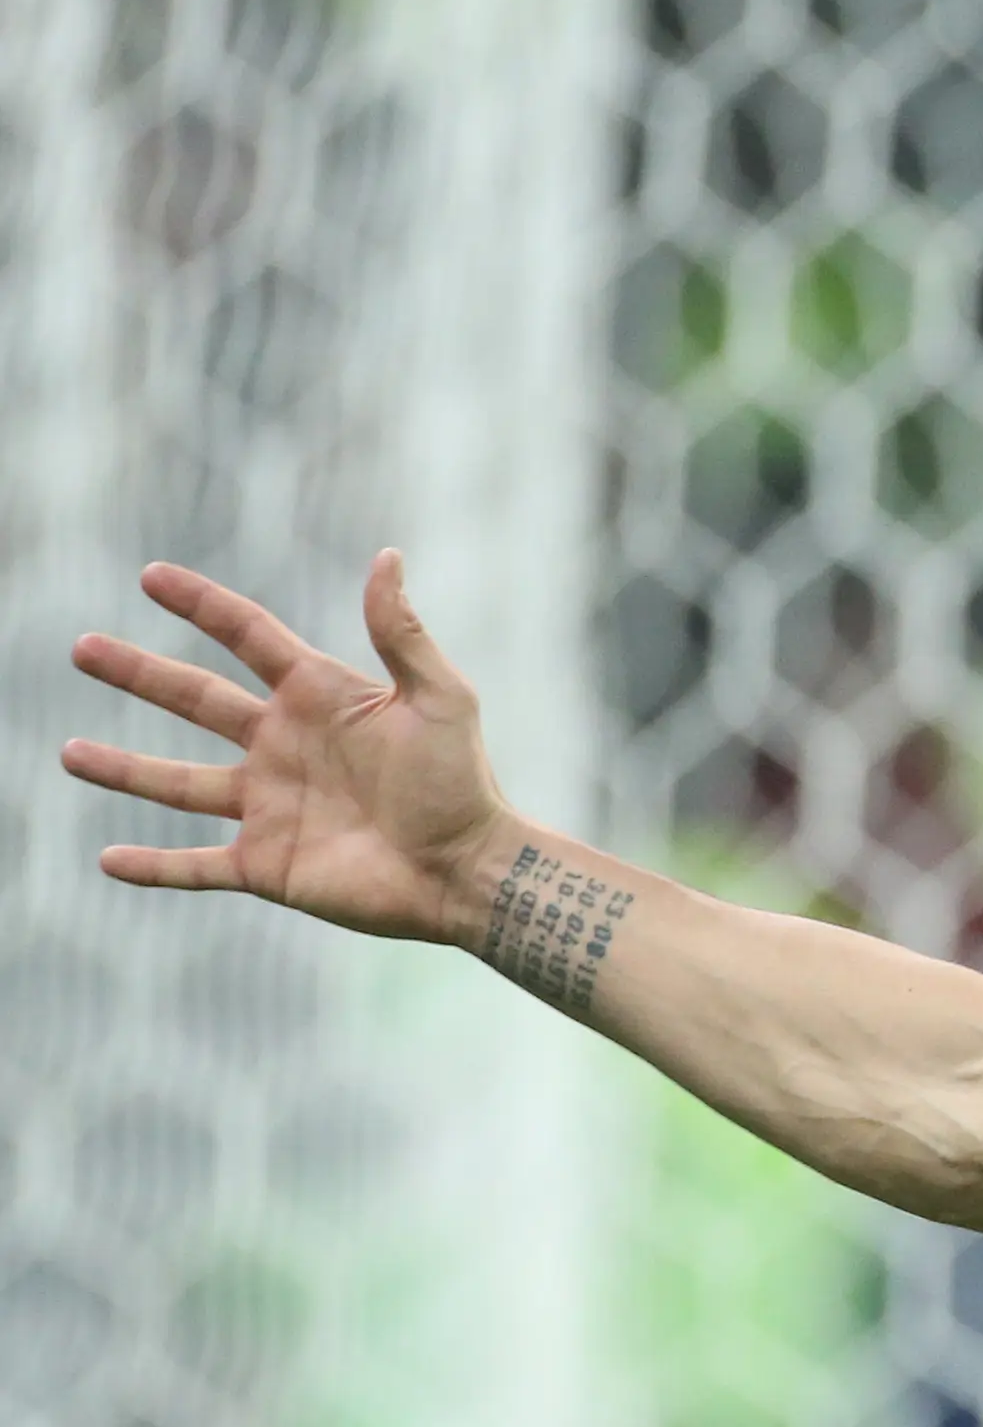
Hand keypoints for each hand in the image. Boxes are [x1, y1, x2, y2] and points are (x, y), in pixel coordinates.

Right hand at [62, 552, 519, 946]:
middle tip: (82, 647)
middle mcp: (284, 748)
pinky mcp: (267, 865)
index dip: (203, 605)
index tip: (152, 576)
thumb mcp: (440, 698)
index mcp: (318, 699)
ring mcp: (270, 808)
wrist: (470, 870)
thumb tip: (386, 556)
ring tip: (68, 753)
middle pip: (196, 701)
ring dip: (123, 769)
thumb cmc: (463, 783)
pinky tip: (107, 860)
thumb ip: (403, 634)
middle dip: (139, 674)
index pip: (248, 637)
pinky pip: (195, 867)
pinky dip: (152, 867)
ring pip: (177, 784)